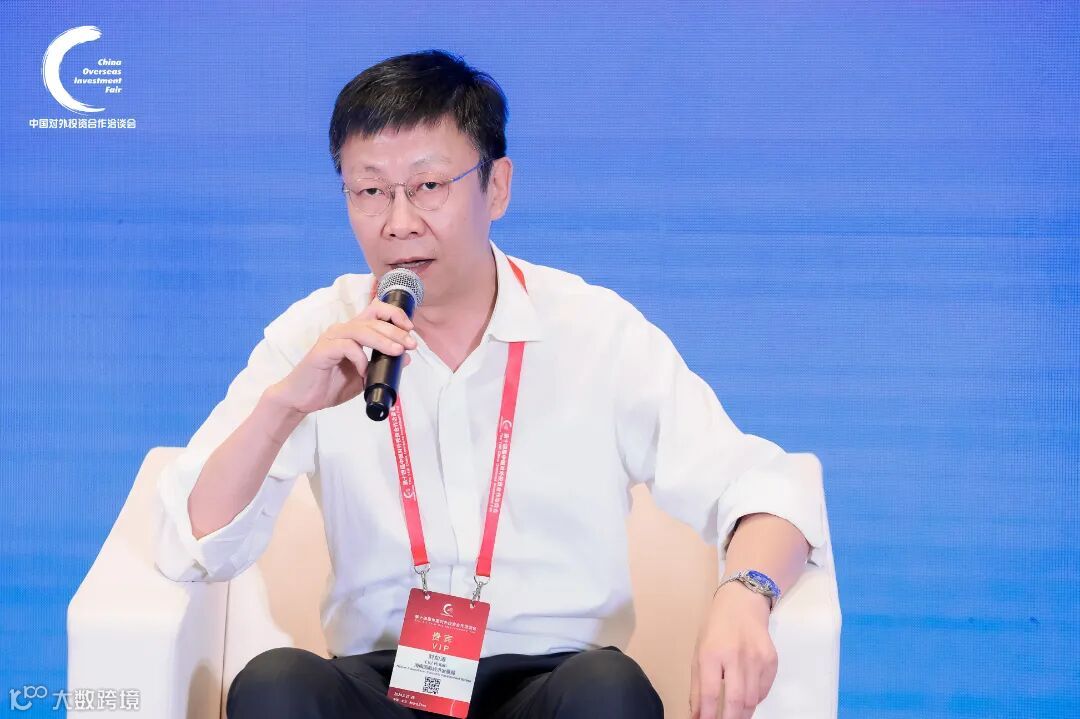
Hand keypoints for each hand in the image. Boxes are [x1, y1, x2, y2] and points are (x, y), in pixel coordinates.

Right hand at [267, 299, 416, 414]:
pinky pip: (347, 347)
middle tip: (410, 344)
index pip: (376, 311)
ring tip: (398, 351)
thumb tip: (405, 358)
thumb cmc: (331, 385)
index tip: (410, 329)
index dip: (395, 315)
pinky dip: (360, 359)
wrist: (302, 399)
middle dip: (396, 331)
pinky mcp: (323, 350)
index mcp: (353, 332)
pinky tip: (365, 372)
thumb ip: (382, 366)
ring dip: (383, 340)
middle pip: (374, 319)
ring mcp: (332, 338)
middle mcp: (343, 330)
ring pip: (362, 329)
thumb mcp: (364, 376)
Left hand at [690, 581, 777, 718]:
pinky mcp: (771, 660)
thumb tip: (696, 715)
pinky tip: (746, 700)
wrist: (743, 602)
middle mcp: (736, 655)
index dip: (708, 715)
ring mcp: (756, 658)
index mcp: (712, 653)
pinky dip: (754, 700)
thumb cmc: (716, 627)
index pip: (711, 692)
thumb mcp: (699, 652)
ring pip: (752, 699)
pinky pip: (763, 690)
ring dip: (743, 714)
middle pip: (736, 700)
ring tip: (734, 717)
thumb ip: (697, 686)